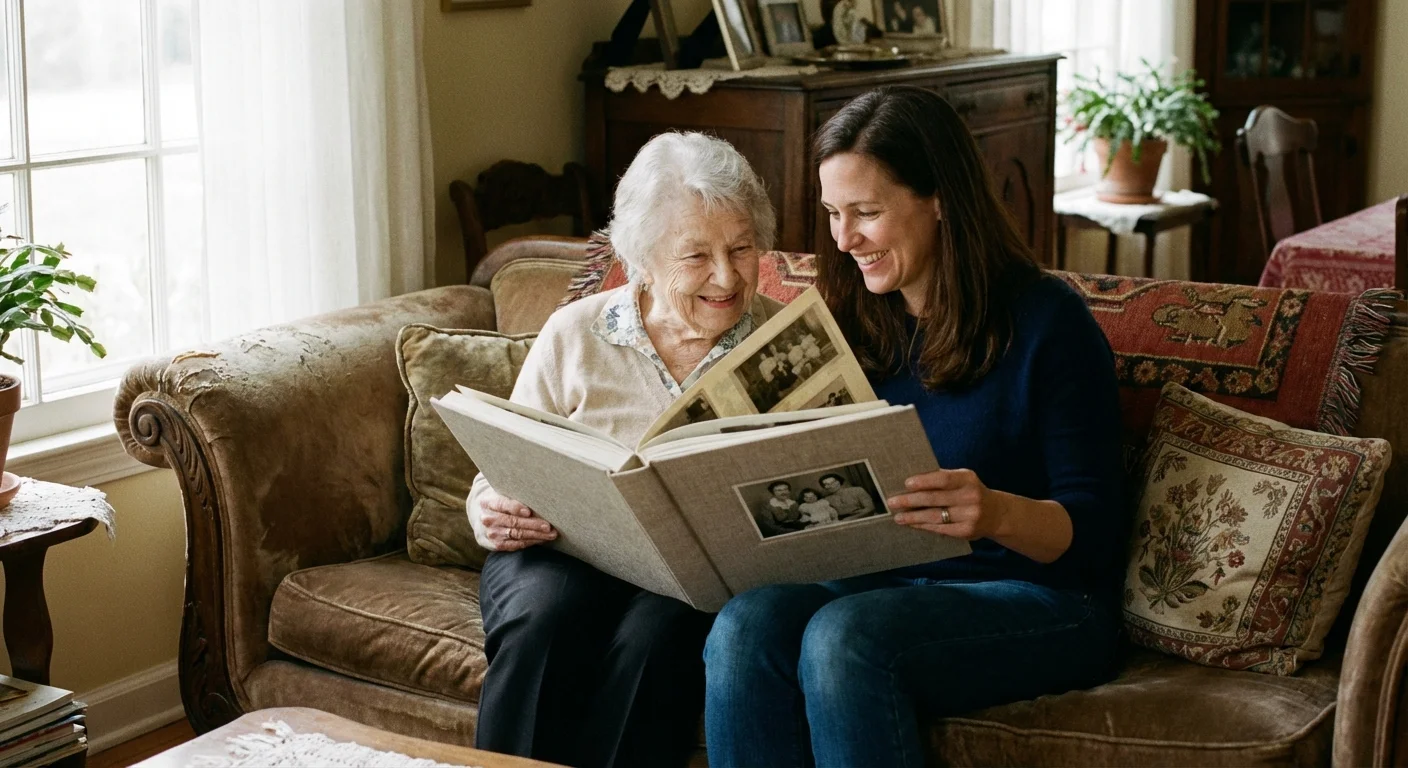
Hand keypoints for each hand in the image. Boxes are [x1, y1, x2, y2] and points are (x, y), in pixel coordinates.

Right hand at [471, 488, 556, 551]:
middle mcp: (488, 518)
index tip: (528, 511)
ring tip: (551, 534)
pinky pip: (516, 545)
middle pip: (513, 522)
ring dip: (536, 535)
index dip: (515, 508)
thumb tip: (540, 494)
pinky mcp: (496, 545)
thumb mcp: (503, 492)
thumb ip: (517, 493)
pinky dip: (530, 542)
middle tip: (548, 526)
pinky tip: (542, 539)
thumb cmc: (501, 500)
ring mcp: (491, 533)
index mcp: (489, 502)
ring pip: (517, 535)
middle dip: (533, 525)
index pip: (502, 504)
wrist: (482, 515)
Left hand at [887, 468, 1009, 541]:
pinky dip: (924, 526)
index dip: (924, 481)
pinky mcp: (967, 531)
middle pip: (935, 499)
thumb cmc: (970, 492)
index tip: (906, 484)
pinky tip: (912, 524)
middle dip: (911, 501)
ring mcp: (970, 515)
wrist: (996, 514)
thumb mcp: (963, 480)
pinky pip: (940, 529)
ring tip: (898, 516)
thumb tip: (911, 481)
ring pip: (935, 516)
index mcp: (967, 480)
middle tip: (892, 502)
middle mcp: (971, 497)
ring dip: (913, 517)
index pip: (944, 479)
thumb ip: (943, 478)